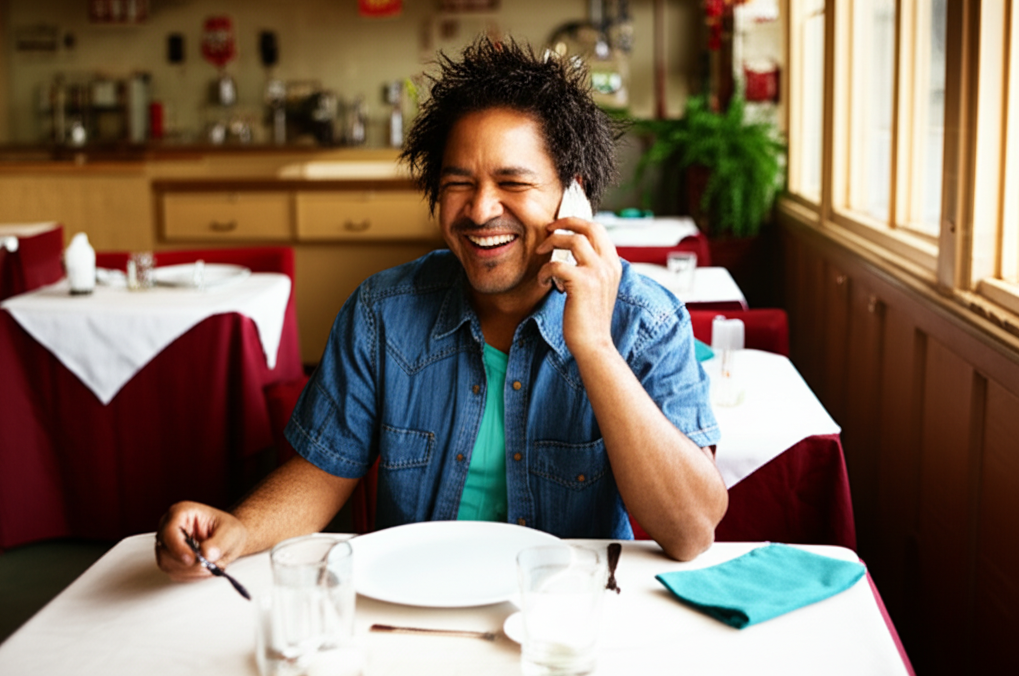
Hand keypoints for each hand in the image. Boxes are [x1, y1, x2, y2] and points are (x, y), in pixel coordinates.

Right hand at [155, 501, 248, 580]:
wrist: (229, 539)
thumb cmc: (228, 530)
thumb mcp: (231, 532)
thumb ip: (219, 543)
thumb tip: (206, 554)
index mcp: (181, 512)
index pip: (169, 532)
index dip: (178, 548)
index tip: (192, 559)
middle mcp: (170, 527)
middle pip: (165, 551)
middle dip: (188, 563)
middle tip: (207, 565)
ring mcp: (168, 544)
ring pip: (167, 565)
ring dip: (191, 571)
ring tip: (210, 565)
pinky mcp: (170, 559)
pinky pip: (174, 572)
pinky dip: (191, 575)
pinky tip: (204, 568)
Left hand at [537, 217, 621, 358]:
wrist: (594, 344)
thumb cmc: (590, 320)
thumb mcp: (599, 289)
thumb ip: (592, 270)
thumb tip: (572, 256)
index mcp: (613, 265)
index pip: (599, 230)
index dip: (578, 223)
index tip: (560, 228)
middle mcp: (608, 265)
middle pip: (589, 227)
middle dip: (565, 222)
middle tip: (548, 229)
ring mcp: (597, 273)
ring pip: (573, 240)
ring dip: (551, 243)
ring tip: (540, 253)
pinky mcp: (582, 283)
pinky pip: (556, 264)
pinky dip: (544, 271)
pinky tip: (542, 281)